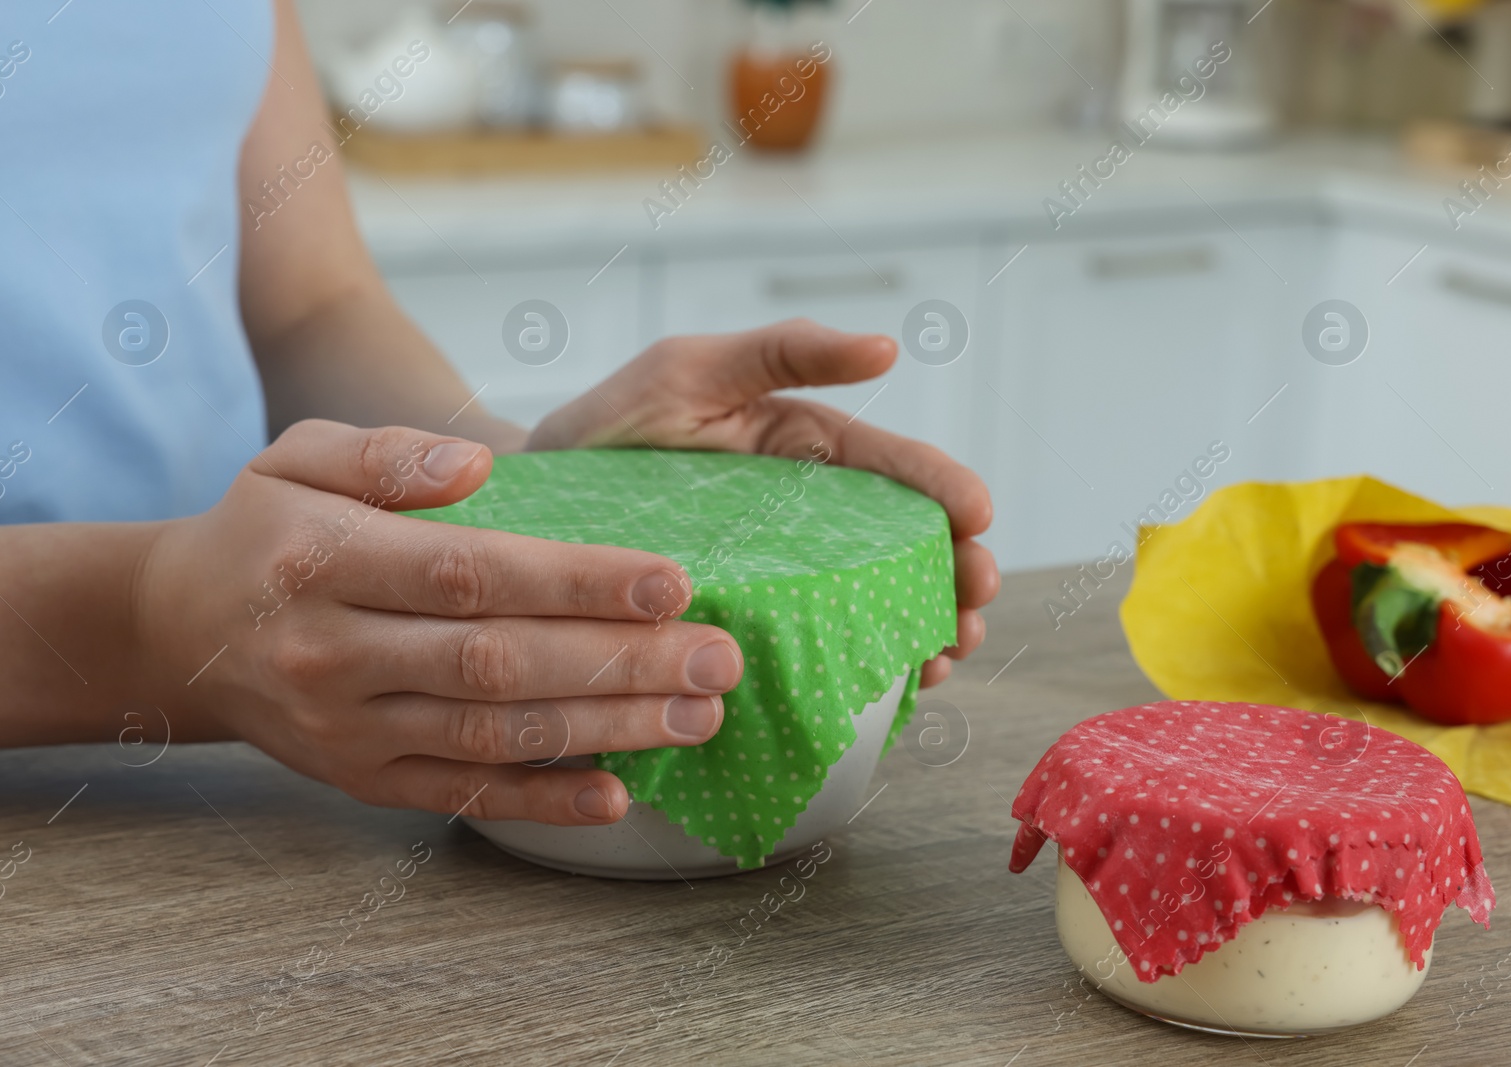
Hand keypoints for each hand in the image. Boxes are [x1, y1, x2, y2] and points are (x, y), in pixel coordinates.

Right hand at [134, 420, 744, 824]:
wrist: (176, 630)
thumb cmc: (263, 529)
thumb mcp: (298, 456)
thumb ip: (387, 453)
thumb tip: (479, 464)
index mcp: (326, 560)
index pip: (470, 573)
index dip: (575, 582)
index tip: (671, 583)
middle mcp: (336, 653)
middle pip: (497, 662)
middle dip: (618, 663)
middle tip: (718, 659)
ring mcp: (348, 728)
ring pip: (492, 735)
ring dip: (604, 730)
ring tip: (698, 717)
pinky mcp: (362, 779)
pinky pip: (460, 797)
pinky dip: (541, 803)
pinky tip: (617, 796)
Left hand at [528, 319, 998, 685]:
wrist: (531, 510)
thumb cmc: (608, 427)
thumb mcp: (689, 369)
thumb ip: (781, 351)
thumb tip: (888, 349)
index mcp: (800, 451)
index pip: (889, 468)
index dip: (942, 490)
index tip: (979, 517)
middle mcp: (802, 520)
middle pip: (899, 547)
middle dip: (951, 575)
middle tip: (973, 604)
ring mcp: (780, 578)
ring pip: (872, 605)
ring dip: (922, 629)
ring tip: (945, 656)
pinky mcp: (748, 628)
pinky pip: (816, 652)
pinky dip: (862, 670)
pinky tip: (890, 690)